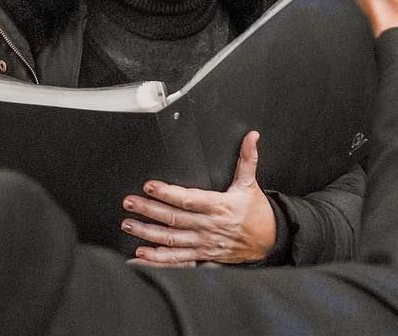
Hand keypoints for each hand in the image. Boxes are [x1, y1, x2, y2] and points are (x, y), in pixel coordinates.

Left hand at [121, 131, 275, 266]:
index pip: (188, 199)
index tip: (150, 186)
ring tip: (129, 224)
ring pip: (172, 239)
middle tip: (129, 202)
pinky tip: (142, 255)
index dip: (168, 193)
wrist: (268, 242)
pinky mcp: (203, 256)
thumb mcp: (251, 184)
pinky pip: (178, 260)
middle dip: (149, 210)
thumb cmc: (256, 213)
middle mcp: (209, 226)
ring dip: (148, 233)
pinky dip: (159, 259)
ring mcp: (205, 244)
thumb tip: (251, 137)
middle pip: (174, 219)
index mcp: (219, 206)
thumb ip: (247, 159)